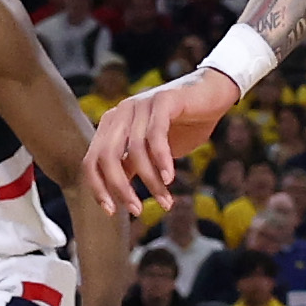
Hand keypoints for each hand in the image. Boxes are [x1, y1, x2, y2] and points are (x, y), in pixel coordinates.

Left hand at [93, 72, 236, 208]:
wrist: (213, 94)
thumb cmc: (182, 125)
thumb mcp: (151, 151)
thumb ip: (132, 165)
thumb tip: (117, 195)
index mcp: (111, 125)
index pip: (92, 161)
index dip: (98, 188)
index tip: (112, 212)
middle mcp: (120, 113)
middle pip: (106, 157)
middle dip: (120, 188)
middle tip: (137, 210)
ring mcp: (140, 104)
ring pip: (135, 150)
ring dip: (150, 181)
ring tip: (166, 201)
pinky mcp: (163, 100)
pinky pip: (156, 134)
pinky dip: (161, 159)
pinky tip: (170, 178)